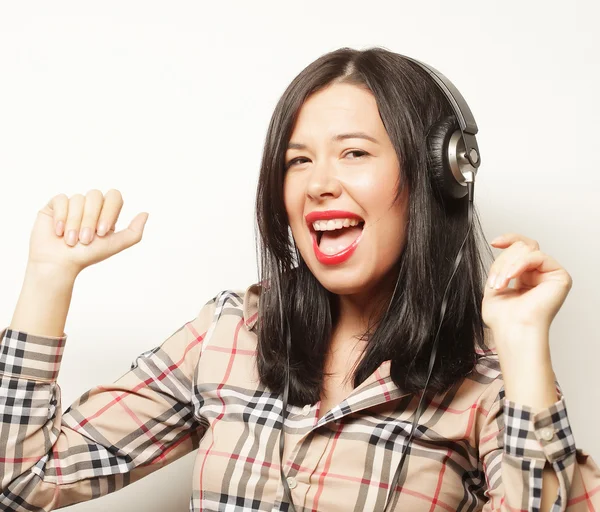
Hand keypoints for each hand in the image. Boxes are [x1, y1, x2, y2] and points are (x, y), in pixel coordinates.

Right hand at [28, 189, 148, 276]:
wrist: (59, 264)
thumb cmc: (86, 256)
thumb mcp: (115, 245)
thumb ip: (134, 232)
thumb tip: (145, 213)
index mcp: (106, 212)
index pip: (114, 196)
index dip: (108, 211)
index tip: (101, 232)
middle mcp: (90, 206)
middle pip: (95, 195)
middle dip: (90, 219)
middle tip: (85, 239)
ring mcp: (73, 204)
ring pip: (78, 198)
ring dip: (75, 222)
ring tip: (70, 240)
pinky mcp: (55, 205)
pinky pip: (61, 199)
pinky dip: (61, 216)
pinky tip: (59, 231)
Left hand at [482, 233, 572, 338]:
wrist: (512, 330)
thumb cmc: (503, 317)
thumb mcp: (495, 283)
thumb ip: (501, 264)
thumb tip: (501, 245)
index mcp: (525, 276)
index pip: (521, 247)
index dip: (508, 239)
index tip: (494, 242)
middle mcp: (540, 273)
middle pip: (521, 247)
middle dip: (502, 262)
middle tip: (495, 282)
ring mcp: (550, 274)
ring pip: (526, 249)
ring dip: (507, 266)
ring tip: (500, 285)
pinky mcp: (559, 276)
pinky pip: (536, 256)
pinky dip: (518, 265)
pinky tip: (510, 278)